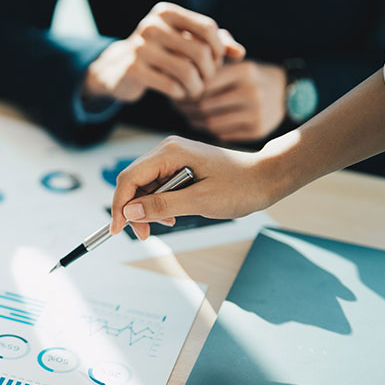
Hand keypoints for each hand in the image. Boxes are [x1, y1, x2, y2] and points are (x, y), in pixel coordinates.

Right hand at [85, 2, 244, 102]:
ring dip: (197, 86)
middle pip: (200, 51)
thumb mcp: (185, 41)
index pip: (208, 28)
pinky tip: (180, 94)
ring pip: (186, 71)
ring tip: (196, 90)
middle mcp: (151, 26)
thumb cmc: (162, 53)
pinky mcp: (133, 70)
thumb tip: (240, 53)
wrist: (119, 68)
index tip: (216, 62)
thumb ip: (216, 43)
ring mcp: (140, 48)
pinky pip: (171, 86)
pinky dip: (181, 94)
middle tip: (206, 80)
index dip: (219, 49)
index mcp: (166, 12)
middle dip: (209, 71)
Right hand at [109, 136, 278, 239]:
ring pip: (145, 186)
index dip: (120, 205)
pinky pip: (159, 186)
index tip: (118, 229)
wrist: (267, 177)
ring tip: (165, 225)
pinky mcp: (180, 165)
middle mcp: (167, 150)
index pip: (129, 178)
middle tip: (144, 234)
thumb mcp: (200, 201)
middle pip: (134, 181)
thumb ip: (162, 205)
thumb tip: (130, 212)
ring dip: (148, 208)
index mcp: (170, 152)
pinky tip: (172, 215)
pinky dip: (160, 203)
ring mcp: (173, 157)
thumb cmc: (240, 186)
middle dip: (134, 209)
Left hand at [174, 60, 286, 141]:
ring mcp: (257, 113)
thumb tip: (181, 66)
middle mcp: (253, 92)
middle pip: (204, 105)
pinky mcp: (258, 130)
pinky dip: (208, 130)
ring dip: (193, 120)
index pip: (204, 83)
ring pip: (211, 122)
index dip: (187, 88)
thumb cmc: (249, 74)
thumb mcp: (236, 60)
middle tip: (176, 105)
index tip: (177, 89)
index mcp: (245, 71)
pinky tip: (202, 122)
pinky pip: (222, 134)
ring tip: (186, 113)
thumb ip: (212, 58)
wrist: (285, 91)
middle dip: (186, 106)